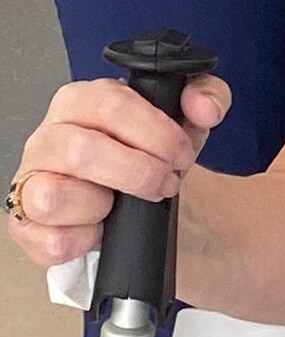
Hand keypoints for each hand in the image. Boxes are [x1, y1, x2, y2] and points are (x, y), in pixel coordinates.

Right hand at [7, 74, 230, 271]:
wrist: (131, 197)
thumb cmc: (147, 151)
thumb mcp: (184, 117)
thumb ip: (207, 96)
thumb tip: (204, 108)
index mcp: (82, 100)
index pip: (111, 105)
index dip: (155, 133)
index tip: (180, 154)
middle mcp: (49, 137)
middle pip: (81, 151)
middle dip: (137, 173)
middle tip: (163, 183)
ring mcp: (30, 182)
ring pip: (53, 197)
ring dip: (102, 206)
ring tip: (120, 204)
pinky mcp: (25, 226)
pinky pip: (50, 240)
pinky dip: (84, 239)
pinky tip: (99, 228)